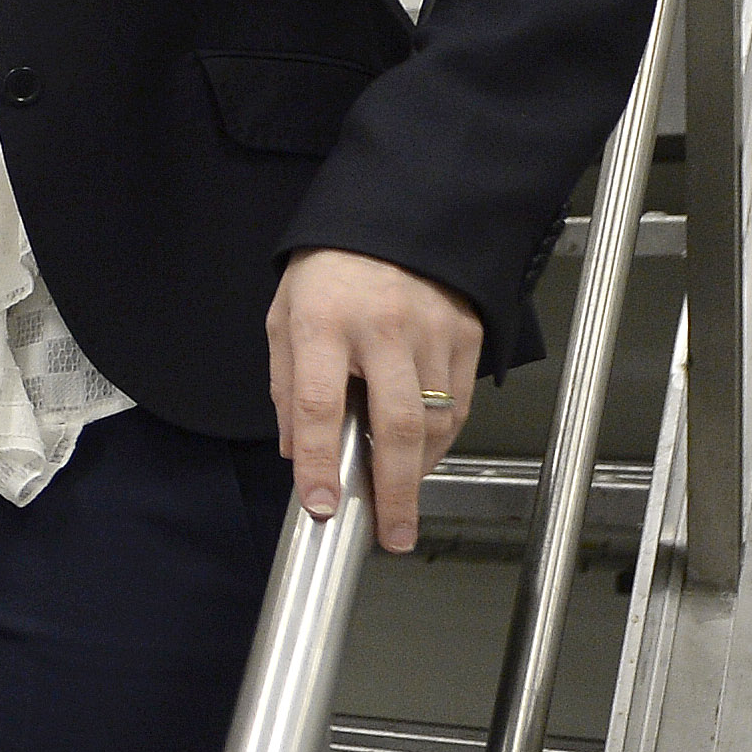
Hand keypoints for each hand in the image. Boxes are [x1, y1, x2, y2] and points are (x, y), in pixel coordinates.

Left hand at [267, 249, 484, 552]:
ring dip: (418, 472)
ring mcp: (432, 331)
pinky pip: (460, 404)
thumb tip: (296, 453)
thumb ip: (287, 387)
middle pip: (395, 426)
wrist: (394, 216)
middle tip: (392, 535)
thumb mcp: (285, 318)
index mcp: (323, 322)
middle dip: (393, 492)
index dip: (320, 463)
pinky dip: (444, 441)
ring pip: (436, 422)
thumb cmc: (330, 270)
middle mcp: (382, 328)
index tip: (321, 505)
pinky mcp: (466, 334)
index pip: (318, 407)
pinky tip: (423, 458)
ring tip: (401, 502)